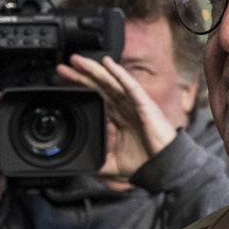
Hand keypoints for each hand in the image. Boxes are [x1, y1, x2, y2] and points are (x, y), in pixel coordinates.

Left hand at [57, 55, 176, 178]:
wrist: (164, 167)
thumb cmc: (146, 162)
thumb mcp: (114, 164)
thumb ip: (99, 161)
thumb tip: (84, 166)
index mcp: (120, 118)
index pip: (97, 98)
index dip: (81, 89)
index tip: (63, 83)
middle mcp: (126, 107)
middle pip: (100, 87)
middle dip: (81, 76)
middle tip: (64, 66)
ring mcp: (135, 104)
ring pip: (111, 82)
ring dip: (95, 70)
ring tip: (78, 60)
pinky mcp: (144, 105)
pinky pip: (130, 86)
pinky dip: (119, 74)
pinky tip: (108, 64)